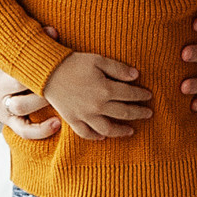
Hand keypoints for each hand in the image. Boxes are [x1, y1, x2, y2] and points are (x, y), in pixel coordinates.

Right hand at [0, 34, 63, 139]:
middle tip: (65, 71)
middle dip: (41, 77)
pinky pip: (22, 129)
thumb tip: (53, 31)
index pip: (13, 53)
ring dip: (43, 101)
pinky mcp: (8, 120)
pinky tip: (57, 124)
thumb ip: (21, 37)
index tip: (53, 36)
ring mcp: (2, 104)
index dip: (33, 47)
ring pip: (22, 105)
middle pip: (19, 80)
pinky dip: (40, 130)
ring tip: (64, 96)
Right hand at [39, 51, 154, 140]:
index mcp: (106, 89)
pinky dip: (96, 136)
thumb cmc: (74, 63)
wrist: (47, 72)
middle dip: (139, 113)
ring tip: (131, 131)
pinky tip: (103, 136)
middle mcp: (97, 106)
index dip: (142, 95)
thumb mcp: (98, 60)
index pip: (130, 95)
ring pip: (108, 128)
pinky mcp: (73, 119)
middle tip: (149, 113)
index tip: (149, 96)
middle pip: (124, 113)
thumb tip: (136, 76)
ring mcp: (85, 115)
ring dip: (122, 131)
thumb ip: (118, 69)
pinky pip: (86, 133)